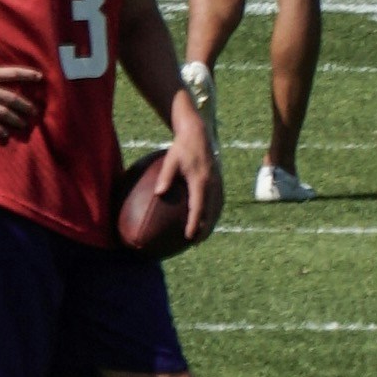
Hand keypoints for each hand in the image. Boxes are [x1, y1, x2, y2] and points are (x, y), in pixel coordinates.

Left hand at [164, 97, 223, 243]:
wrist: (198, 134)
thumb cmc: (181, 148)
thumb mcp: (170, 160)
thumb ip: (165, 177)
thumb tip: (158, 194)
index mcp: (201, 181)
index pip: (199, 207)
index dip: (195, 223)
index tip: (190, 236)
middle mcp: (212, 184)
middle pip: (212, 212)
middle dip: (206, 228)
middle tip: (196, 242)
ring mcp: (217, 182)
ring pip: (217, 208)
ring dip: (212, 222)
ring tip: (203, 235)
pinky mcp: (218, 180)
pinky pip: (218, 201)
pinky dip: (214, 212)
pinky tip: (207, 219)